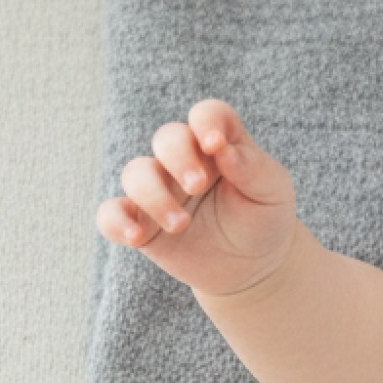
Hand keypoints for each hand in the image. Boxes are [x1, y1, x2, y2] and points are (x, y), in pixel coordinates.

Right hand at [94, 98, 298, 297]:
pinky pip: (111, 213)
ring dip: (153, 196)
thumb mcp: (272, 193)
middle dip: (178, 158)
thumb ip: (252, 168)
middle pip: (167, 138)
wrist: (253, 267)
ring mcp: (160, 190)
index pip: (208, 115)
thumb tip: (223, 148)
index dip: (207, 122)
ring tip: (180, 224)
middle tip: (197, 186)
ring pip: (136, 173)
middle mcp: (185, 161)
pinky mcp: (142, 222)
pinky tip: (135, 236)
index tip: (215, 144)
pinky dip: (116, 221)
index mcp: (219, 146)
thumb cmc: (263, 220)